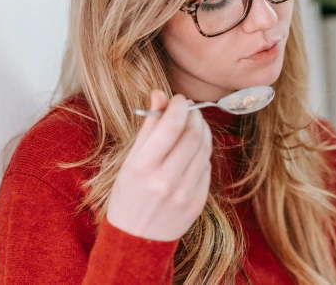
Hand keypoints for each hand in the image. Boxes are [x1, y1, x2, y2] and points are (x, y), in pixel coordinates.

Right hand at [106, 90, 212, 240]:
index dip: (180, 106)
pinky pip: (206, 168)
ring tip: (193, 125)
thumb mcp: (130, 161)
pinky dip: (202, 153)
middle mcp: (165, 180)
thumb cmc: (128, 195)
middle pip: (193, 135)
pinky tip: (193, 151)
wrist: (136, 240)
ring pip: (204, 149)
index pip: (172, 126)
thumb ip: (148, 127)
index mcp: (142, 168)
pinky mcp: (198, 202)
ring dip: (202, 131)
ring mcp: (185, 193)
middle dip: (194, 116)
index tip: (180, 99)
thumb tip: (160, 94)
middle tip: (189, 109)